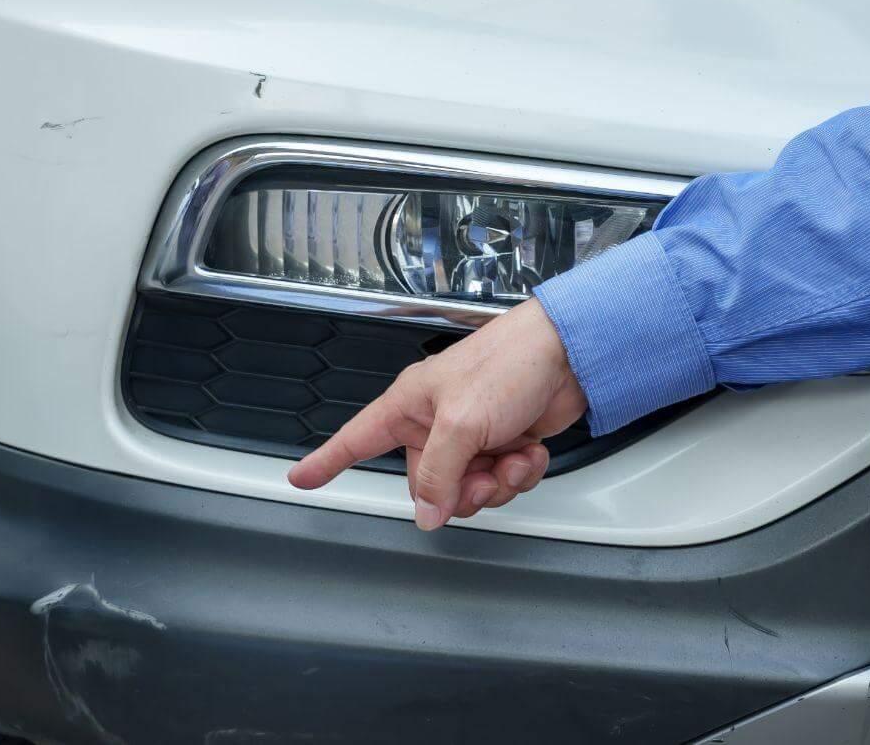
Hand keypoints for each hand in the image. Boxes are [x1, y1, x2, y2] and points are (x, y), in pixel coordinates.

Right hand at [288, 298, 586, 527]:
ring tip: (513, 458)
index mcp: (410, 406)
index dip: (328, 461)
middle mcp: (436, 422)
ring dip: (497, 483)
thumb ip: (437, 474)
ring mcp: (471, 435)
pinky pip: (502, 481)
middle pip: (427, 484)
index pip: (357, 439)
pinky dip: (521, 473)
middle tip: (483, 475)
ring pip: (469, 490)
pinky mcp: (504, 443)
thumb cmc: (508, 364)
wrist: (568, 354)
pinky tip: (530, 452)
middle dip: (461, 490)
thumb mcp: (462, 423)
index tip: (301, 478)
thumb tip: (425, 515)